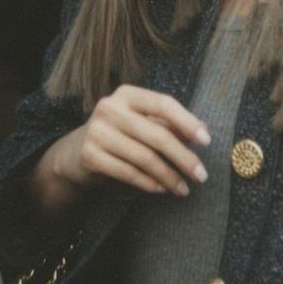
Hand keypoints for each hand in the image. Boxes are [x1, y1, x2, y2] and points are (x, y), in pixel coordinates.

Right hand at [49, 84, 210, 199]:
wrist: (75, 153)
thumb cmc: (119, 134)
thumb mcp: (141, 122)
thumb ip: (167, 124)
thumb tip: (202, 132)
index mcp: (127, 94)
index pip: (163, 103)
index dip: (188, 121)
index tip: (207, 141)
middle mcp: (110, 108)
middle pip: (157, 134)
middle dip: (183, 157)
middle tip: (201, 175)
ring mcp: (97, 131)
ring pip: (144, 157)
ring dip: (169, 176)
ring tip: (184, 188)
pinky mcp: (90, 156)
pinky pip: (128, 172)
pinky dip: (149, 183)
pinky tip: (162, 189)